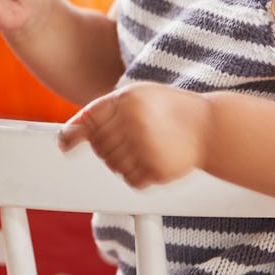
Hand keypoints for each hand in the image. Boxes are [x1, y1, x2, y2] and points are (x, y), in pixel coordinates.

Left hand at [58, 82, 209, 187]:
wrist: (209, 126)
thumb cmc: (170, 107)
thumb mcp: (137, 95)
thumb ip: (104, 108)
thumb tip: (72, 129)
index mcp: (128, 101)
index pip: (88, 122)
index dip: (75, 134)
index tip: (65, 144)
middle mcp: (134, 124)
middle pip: (99, 147)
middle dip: (107, 145)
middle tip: (127, 139)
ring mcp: (146, 148)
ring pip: (113, 165)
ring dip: (122, 161)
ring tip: (142, 147)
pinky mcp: (157, 170)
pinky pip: (131, 180)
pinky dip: (136, 174)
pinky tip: (150, 159)